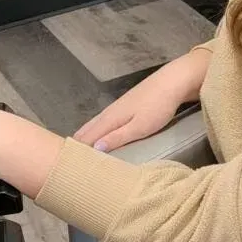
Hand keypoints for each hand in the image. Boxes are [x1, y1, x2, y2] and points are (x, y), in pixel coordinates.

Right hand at [74, 49, 210, 152]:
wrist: (174, 81)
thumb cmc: (158, 107)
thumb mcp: (139, 127)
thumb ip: (117, 138)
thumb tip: (94, 148)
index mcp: (111, 118)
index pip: (89, 135)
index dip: (79, 147)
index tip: (68, 159)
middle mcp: (111, 110)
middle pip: (90, 126)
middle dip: (79, 139)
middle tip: (67, 152)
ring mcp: (119, 105)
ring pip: (97, 121)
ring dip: (87, 131)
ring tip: (79, 141)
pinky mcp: (128, 102)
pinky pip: (106, 117)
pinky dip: (98, 125)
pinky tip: (100, 127)